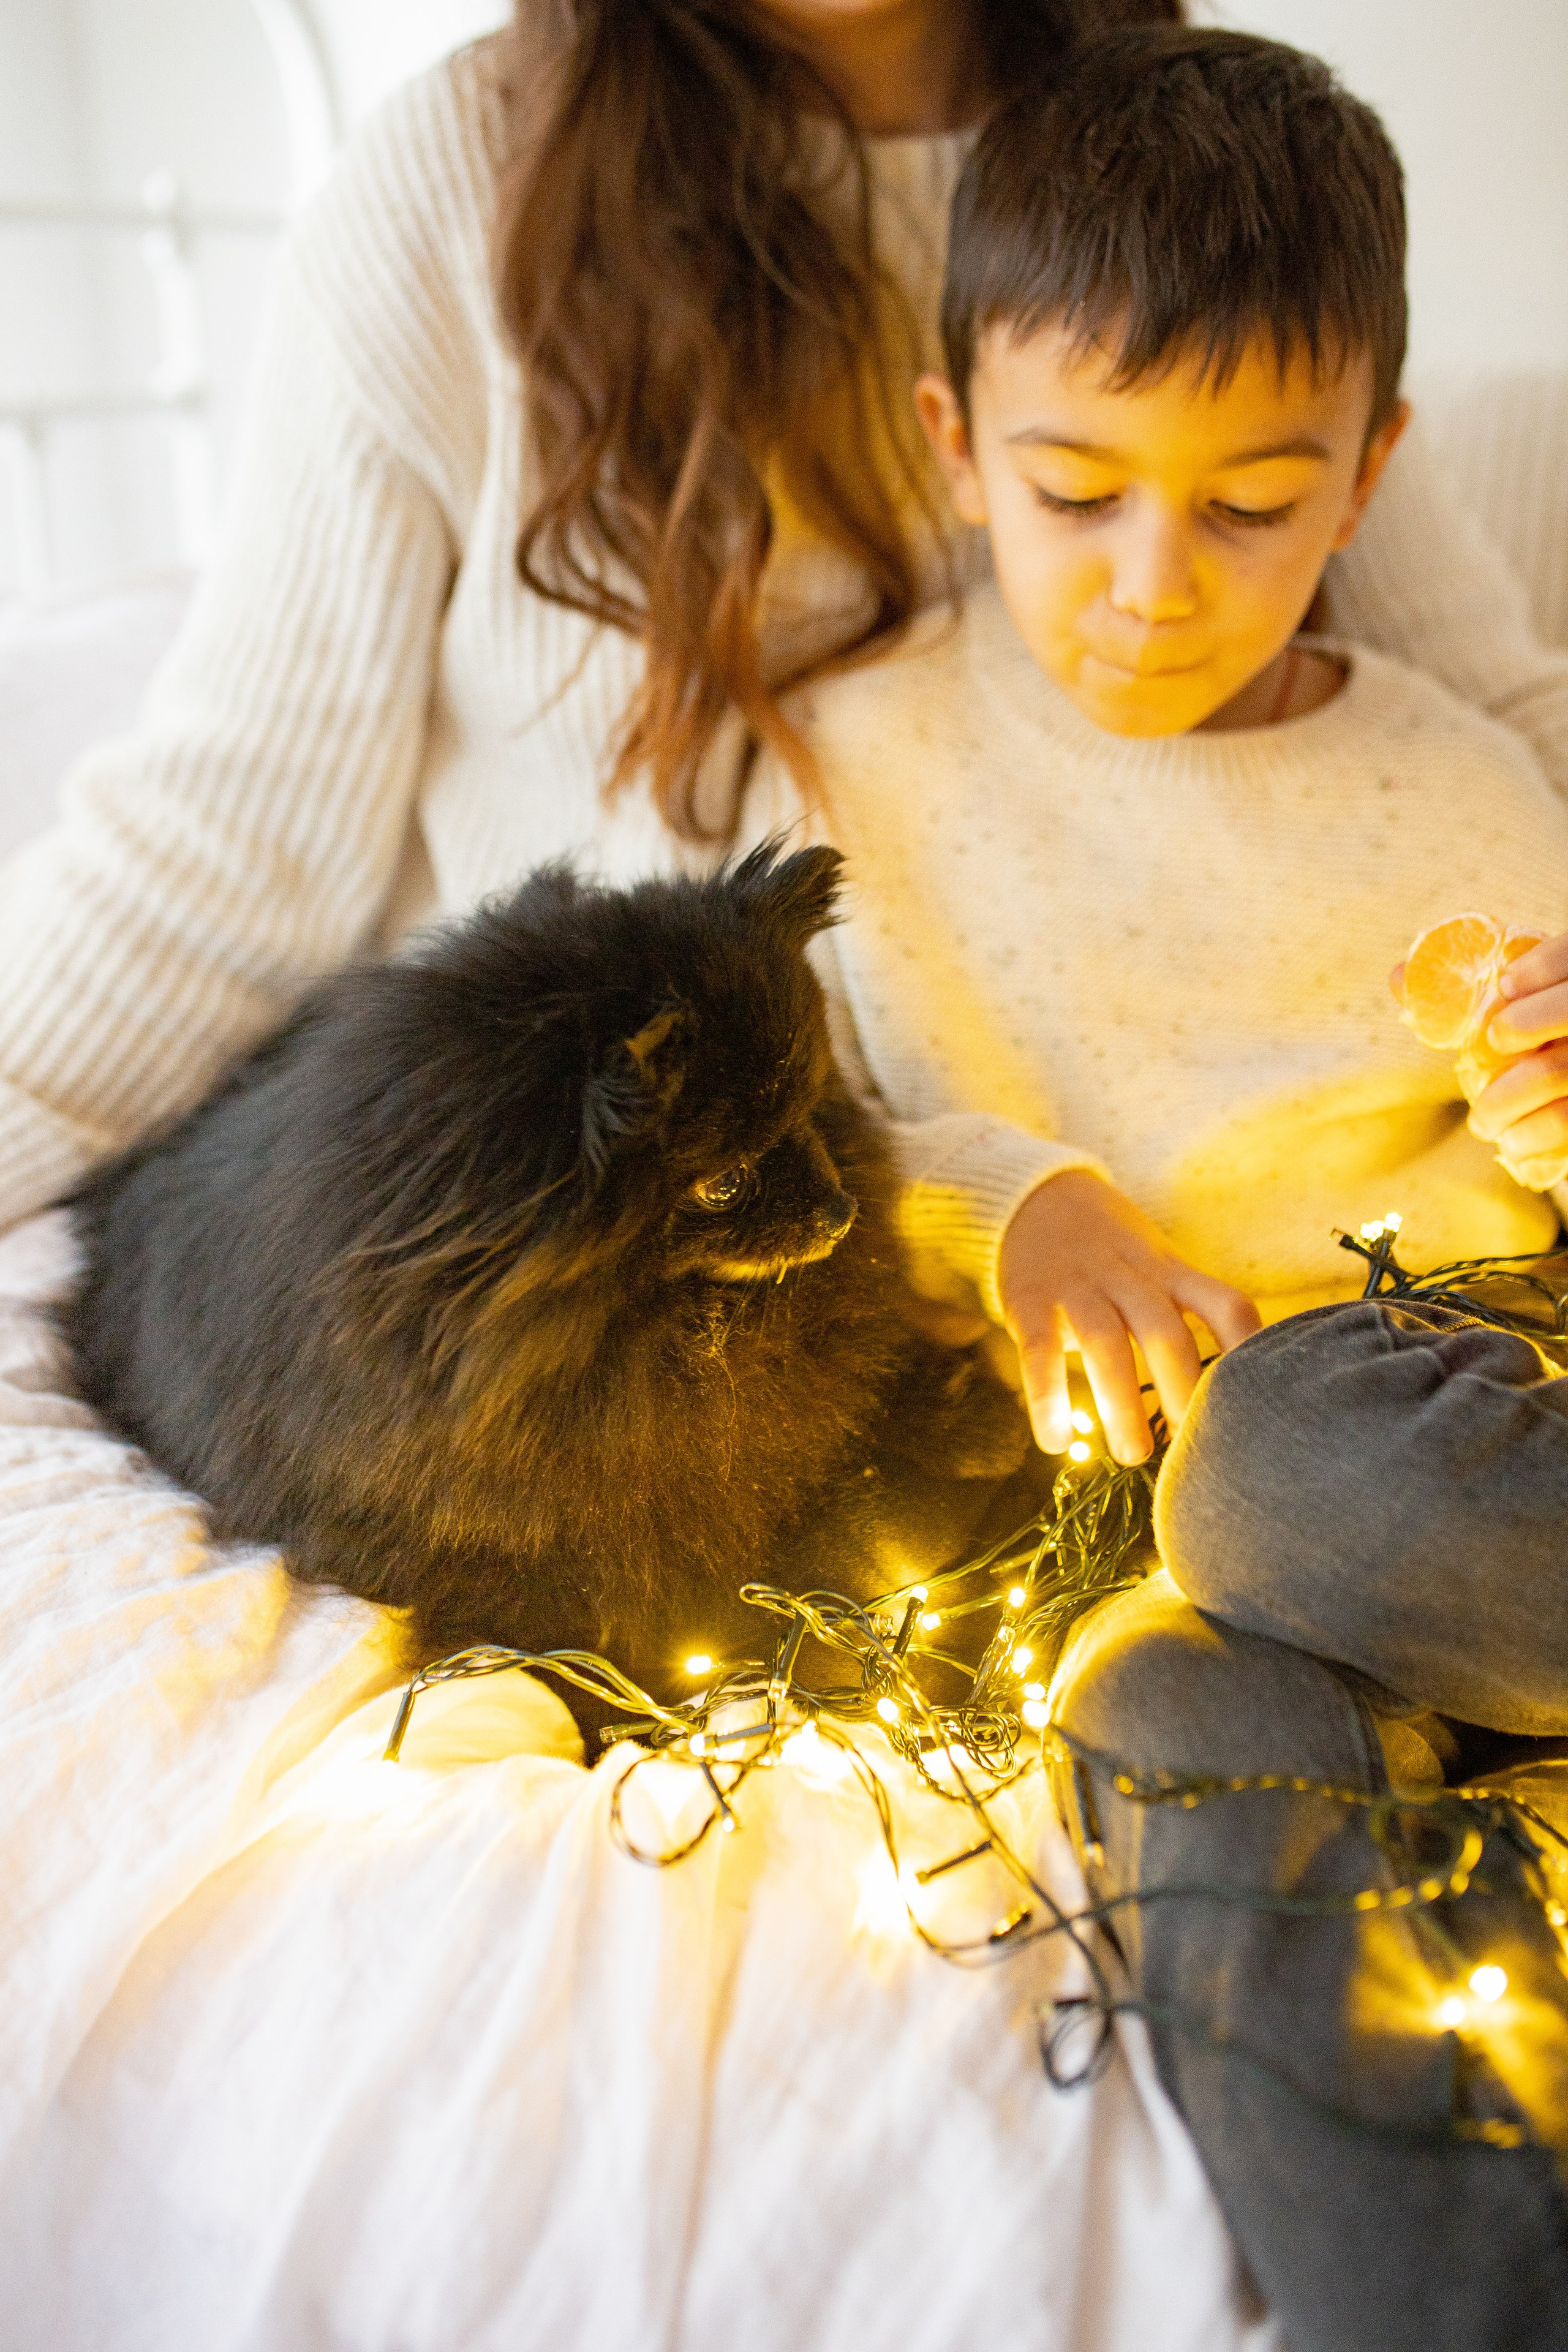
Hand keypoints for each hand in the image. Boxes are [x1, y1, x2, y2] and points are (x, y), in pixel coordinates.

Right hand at [996, 1169, 1260, 1464]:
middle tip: (1192, 1448)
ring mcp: (1077, 1286)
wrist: (1034, 1197)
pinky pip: (1040, 1351)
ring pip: (1105, 1343)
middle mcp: (1129, 1276)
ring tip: (1134, 1455)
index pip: (1225, 1305)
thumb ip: (1190, 1308)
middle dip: (1182, 1392)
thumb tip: (1234, 1387)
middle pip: (1165, 1332)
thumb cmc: (1110, 1250)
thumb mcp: (1159, 1264)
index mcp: (1170, 1271)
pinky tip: (1056, 1440)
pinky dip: (1048, 1397)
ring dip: (1121, 1403)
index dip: (1246, 1351)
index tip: (1256, 1402)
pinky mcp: (1030, 1299)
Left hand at [1390, 932, 1567, 1176]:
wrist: (1558, 1095)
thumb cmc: (1528, 1047)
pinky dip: (1536, 1136)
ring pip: (1559, 1071)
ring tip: (1481, 1122)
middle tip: (1492, 1044)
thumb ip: (1458, 993)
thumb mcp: (1505, 1016)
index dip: (1543, 965)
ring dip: (1510, 1098)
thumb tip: (1398, 977)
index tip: (1505, 985)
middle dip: (1527, 1023)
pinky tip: (1513, 1146)